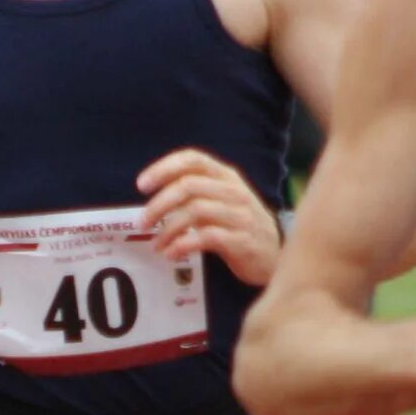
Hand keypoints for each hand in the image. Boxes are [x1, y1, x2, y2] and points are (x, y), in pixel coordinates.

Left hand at [139, 148, 284, 286]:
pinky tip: (171, 253)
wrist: (274, 255)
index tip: (141, 185)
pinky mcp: (243, 240)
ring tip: (156, 244)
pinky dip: (183, 245)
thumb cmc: (238, 226)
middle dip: (159, 204)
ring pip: (195, 211)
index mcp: (226, 176)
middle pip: (188, 186)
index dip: (164, 168)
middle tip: (143, 222)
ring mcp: (240, 215)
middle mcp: (234, 191)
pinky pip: (207, 237)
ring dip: (168, 229)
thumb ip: (193, 194)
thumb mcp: (219, 201)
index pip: (193, 159)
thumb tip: (153, 199)